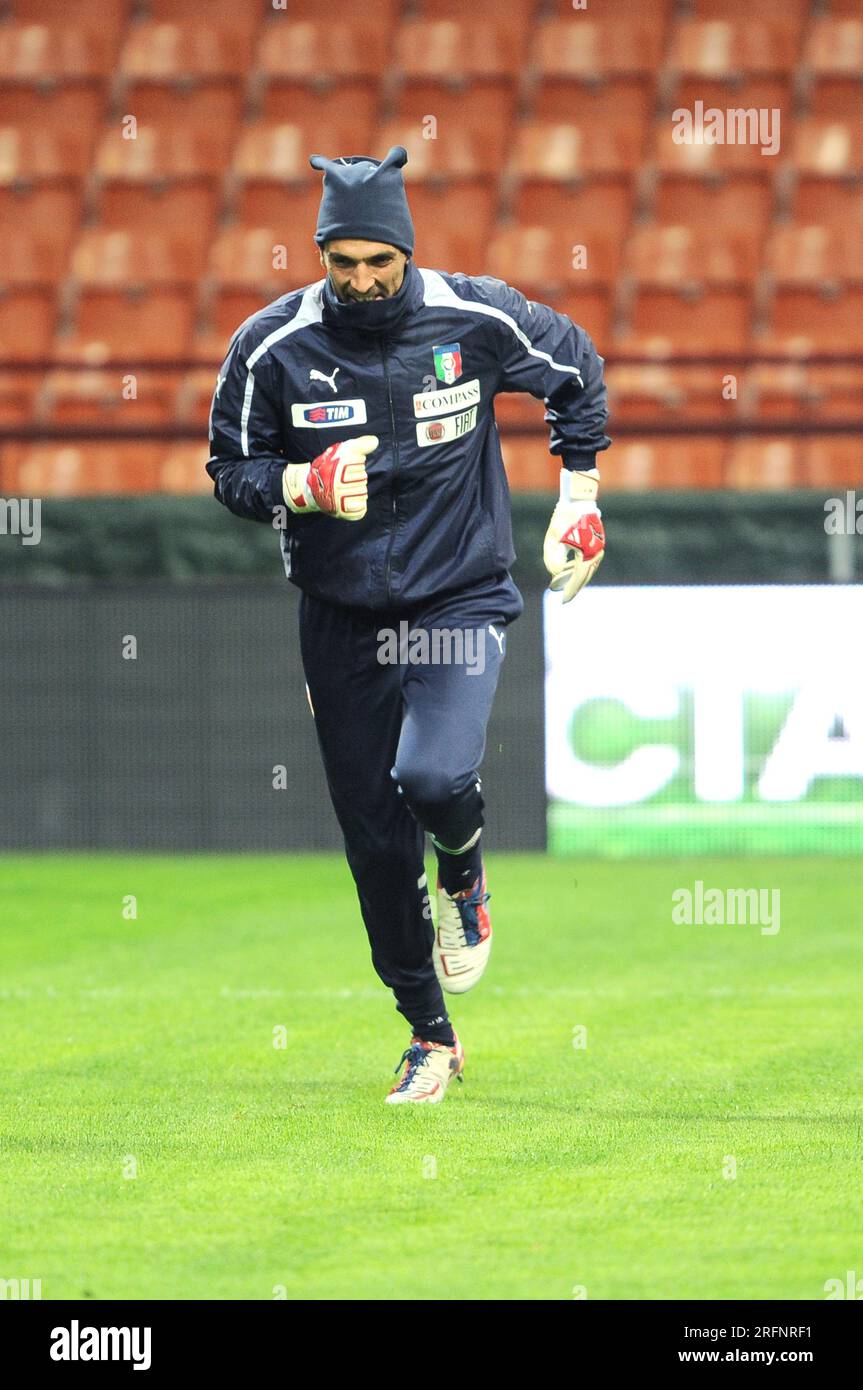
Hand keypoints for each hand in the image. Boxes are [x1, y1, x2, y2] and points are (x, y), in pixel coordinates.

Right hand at [282, 435, 377, 519]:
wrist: (310, 489)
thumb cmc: (328, 468)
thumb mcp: (340, 451)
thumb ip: (359, 445)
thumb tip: (375, 441)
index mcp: (337, 465)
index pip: (359, 460)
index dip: (354, 461)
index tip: (342, 464)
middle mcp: (338, 481)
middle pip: (362, 477)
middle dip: (355, 477)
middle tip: (340, 478)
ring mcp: (340, 498)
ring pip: (363, 492)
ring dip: (355, 491)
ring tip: (342, 489)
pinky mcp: (343, 511)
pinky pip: (362, 508)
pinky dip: (357, 506)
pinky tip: (347, 501)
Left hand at [543, 469, 604, 602]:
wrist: (578, 499)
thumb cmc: (564, 518)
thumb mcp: (553, 538)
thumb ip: (553, 559)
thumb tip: (556, 574)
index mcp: (587, 553)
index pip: (578, 578)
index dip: (570, 591)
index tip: (563, 601)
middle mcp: (596, 552)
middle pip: (585, 576)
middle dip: (574, 586)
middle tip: (565, 596)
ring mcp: (598, 546)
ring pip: (588, 568)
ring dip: (577, 577)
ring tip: (566, 584)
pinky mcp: (597, 540)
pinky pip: (590, 559)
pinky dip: (581, 567)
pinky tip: (572, 570)